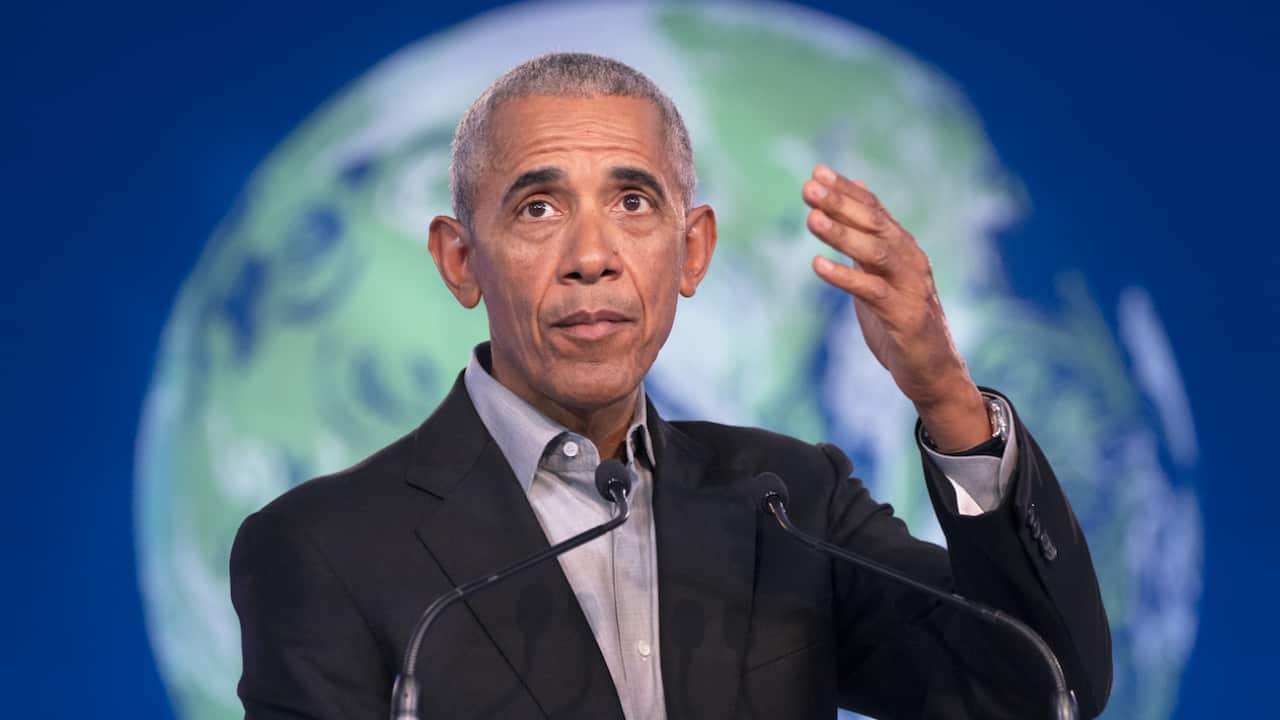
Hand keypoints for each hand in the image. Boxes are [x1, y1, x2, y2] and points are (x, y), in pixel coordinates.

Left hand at [802, 164, 989, 451]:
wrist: (932, 369)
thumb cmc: (900, 319)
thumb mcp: (881, 274)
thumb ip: (868, 236)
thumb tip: (856, 193)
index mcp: (903, 248)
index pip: (874, 210)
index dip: (846, 190)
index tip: (817, 172)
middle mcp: (910, 261)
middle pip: (875, 224)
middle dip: (841, 203)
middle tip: (809, 187)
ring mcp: (910, 287)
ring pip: (876, 252)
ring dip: (842, 234)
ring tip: (811, 219)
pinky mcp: (904, 316)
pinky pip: (871, 291)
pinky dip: (844, 277)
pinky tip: (818, 265)